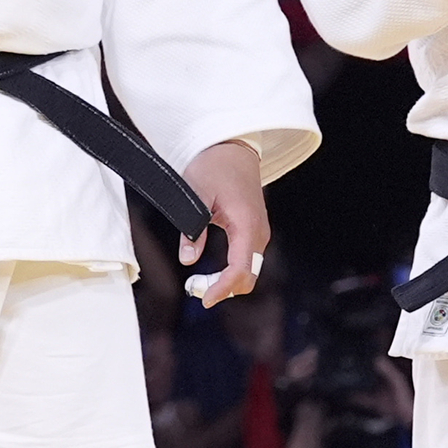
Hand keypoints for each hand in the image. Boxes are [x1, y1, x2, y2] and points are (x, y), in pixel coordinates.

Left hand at [179, 136, 269, 305]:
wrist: (232, 148)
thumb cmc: (214, 166)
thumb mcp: (196, 193)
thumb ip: (191, 228)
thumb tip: (188, 259)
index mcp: (247, 223)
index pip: (241, 269)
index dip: (223, 288)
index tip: (204, 299)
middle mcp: (258, 232)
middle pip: (249, 277)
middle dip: (225, 289)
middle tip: (196, 290)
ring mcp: (259, 232)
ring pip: (249, 271)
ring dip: (228, 282)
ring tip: (200, 283)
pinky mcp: (254, 231)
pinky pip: (247, 261)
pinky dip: (232, 272)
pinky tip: (212, 273)